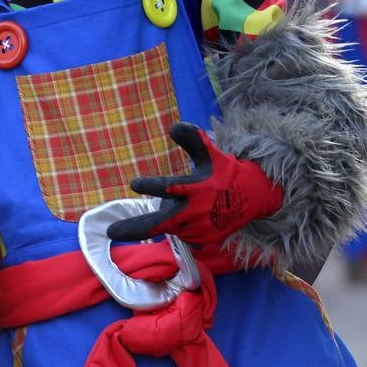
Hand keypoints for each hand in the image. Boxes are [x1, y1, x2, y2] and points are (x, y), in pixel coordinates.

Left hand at [107, 122, 283, 245]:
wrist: (255, 196)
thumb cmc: (226, 172)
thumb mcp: (210, 153)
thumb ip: (193, 140)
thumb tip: (174, 126)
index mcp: (195, 189)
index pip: (168, 187)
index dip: (151, 185)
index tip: (134, 183)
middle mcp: (196, 212)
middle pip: (160, 224)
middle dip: (135, 228)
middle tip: (111, 231)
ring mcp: (201, 229)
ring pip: (170, 230)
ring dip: (157, 225)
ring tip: (151, 218)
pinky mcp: (207, 240)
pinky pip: (185, 238)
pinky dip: (179, 231)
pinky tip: (181, 223)